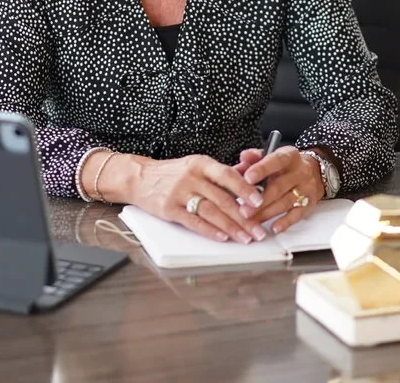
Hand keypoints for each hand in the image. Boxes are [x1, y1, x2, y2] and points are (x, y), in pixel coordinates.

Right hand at [131, 155, 269, 243]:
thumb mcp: (196, 165)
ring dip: (231, 227)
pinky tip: (222, 237)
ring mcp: (179, 193)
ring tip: (246, 237)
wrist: (139, 178)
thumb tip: (250, 172)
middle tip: (258, 230)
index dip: (245, 188)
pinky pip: (192, 221)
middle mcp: (191, 177)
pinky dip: (209, 230)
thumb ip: (222, 171)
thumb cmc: (173, 173)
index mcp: (201, 163)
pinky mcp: (168, 209)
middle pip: (222, 198)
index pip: (227, 175)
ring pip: (210, 212)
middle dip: (244, 217)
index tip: (260, 201)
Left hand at [237, 146, 324, 234]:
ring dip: (266, 214)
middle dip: (259, 200)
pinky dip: (284, 223)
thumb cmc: (285, 165)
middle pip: (278, 187)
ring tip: (250, 222)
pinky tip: (273, 228)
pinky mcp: (309, 204)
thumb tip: (244, 157)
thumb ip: (255, 157)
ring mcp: (306, 189)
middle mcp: (300, 172)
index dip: (261, 169)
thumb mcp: (272, 155)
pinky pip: (296, 215)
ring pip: (284, 203)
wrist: (315, 171)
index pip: (275, 161)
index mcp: (289, 156)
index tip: (247, 178)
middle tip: (243, 210)